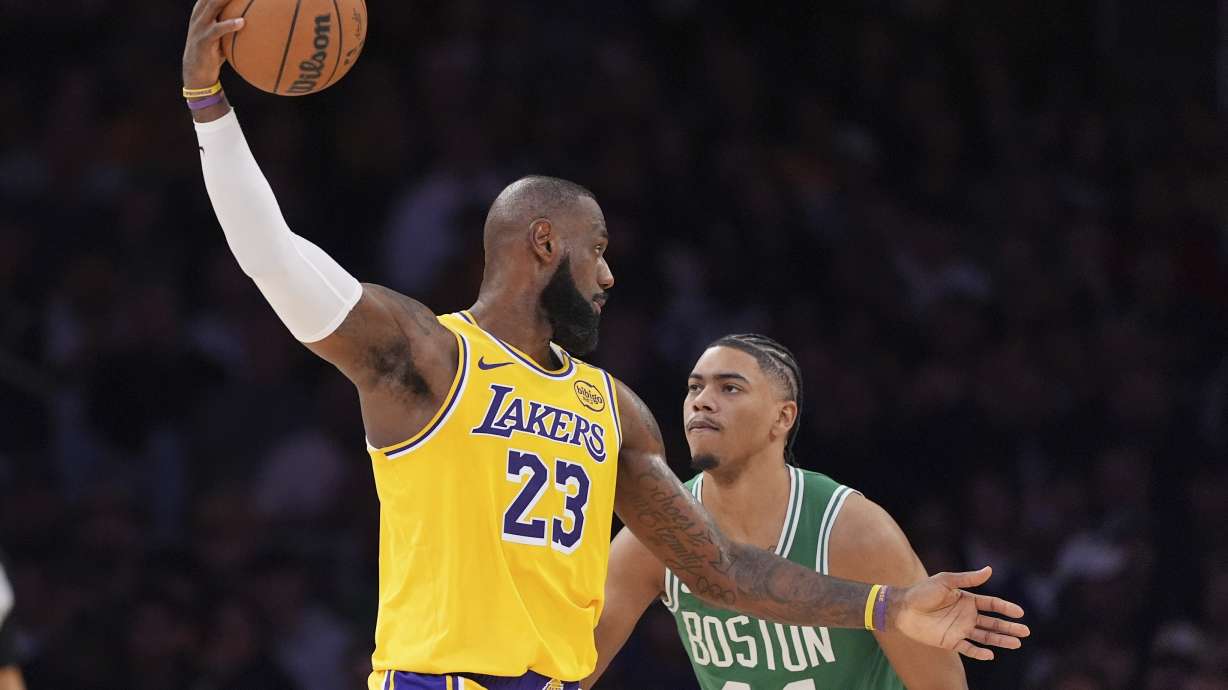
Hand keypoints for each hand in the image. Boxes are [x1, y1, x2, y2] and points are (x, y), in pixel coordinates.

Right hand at [182, 0, 244, 87]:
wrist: (197, 71)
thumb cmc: (213, 50)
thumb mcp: (222, 32)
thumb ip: (231, 21)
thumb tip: (253, 17)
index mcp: (203, 9)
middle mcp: (200, 13)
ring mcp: (200, 25)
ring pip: (213, 6)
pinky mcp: (203, 39)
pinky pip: (217, 30)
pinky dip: (229, 25)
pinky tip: (242, 22)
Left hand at [891, 566, 1029, 660]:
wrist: (902, 608)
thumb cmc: (922, 591)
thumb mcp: (945, 581)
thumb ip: (967, 579)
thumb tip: (989, 570)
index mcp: (966, 599)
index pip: (991, 604)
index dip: (1005, 608)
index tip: (1020, 612)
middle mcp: (966, 615)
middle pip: (993, 622)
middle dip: (1009, 627)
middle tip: (1026, 631)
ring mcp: (960, 629)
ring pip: (985, 636)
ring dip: (1000, 640)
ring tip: (1017, 643)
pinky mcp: (950, 641)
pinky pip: (968, 648)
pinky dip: (979, 652)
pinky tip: (991, 654)